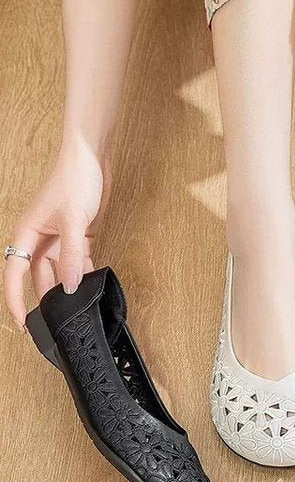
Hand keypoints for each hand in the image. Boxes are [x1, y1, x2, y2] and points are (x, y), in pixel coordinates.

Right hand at [4, 138, 109, 328]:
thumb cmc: (73, 180)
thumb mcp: (74, 220)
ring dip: (67, 287)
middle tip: (58, 322)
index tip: (22, 322)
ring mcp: (59, 237)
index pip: (15, 274)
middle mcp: (40, 238)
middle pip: (39, 277)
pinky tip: (92, 285)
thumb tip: (70, 286)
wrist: (91, 158)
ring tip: (77, 308)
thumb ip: (72, 255)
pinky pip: (77, 260)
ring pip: (59, 270)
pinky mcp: (78, 235)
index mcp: (27, 234)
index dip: (15, 299)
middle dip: (46, 299)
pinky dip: (84, 272)